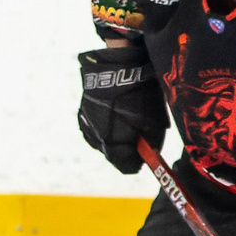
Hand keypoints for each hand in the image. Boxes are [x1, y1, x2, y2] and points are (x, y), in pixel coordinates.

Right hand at [77, 41, 163, 174]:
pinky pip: (94, 130)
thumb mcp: (154, 120)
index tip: (147, 154)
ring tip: (127, 123)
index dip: (140, 162)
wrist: (117, 68)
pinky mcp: (82, 114)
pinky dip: (105, 127)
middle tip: (140, 136)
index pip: (127, 167)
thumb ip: (151, 142)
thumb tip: (149, 151)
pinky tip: (115, 115)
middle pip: (114, 156)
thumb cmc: (140, 95)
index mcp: (114, 143)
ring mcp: (87, 126)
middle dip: (127, 150)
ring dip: (115, 139)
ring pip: (103, 143)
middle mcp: (97, 138)